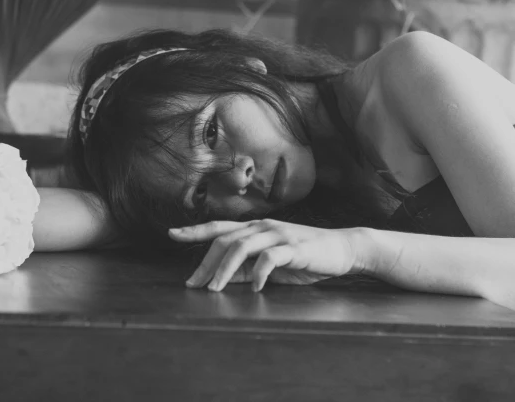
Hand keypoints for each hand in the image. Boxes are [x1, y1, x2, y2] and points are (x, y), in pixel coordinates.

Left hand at [168, 219, 363, 291]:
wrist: (342, 249)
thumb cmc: (304, 258)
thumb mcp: (270, 264)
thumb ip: (246, 268)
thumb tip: (219, 277)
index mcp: (254, 229)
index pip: (218, 227)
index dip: (194, 230)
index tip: (172, 234)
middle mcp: (262, 227)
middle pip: (225, 240)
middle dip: (205, 262)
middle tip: (193, 284)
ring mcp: (278, 235)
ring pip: (242, 246)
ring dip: (224, 269)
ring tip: (213, 288)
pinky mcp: (294, 247)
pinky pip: (271, 258)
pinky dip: (259, 273)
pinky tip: (255, 288)